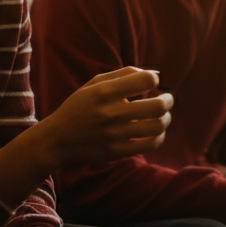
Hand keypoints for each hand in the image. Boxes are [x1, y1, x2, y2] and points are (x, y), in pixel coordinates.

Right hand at [42, 67, 172, 168]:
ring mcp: (114, 135)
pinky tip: (155, 132)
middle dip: (168, 100)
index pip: (145, 80)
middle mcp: (111, 113)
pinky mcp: (117, 152)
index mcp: (104, 92)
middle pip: (158, 106)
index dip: (154, 80)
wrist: (57, 140)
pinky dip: (159, 136)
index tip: (151, 84)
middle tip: (167, 100)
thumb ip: (124, 74)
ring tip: (163, 116)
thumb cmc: (79, 107)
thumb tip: (155, 75)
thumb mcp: (94, 84)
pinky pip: (150, 145)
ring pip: (158, 126)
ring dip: (166, 119)